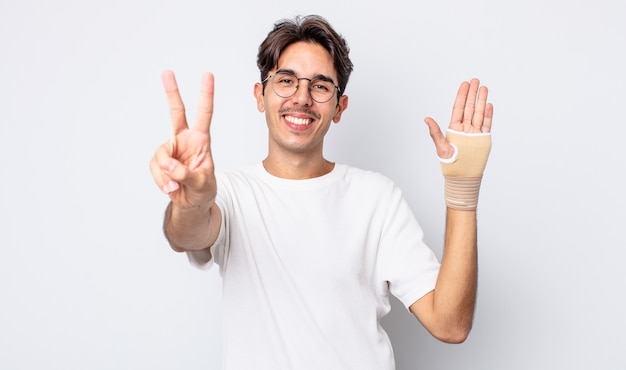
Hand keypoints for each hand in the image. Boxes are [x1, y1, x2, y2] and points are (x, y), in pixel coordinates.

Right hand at [150, 70, 216, 207]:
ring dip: (166, 175)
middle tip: (167, 72)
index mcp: (201, 140)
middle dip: (172, 92)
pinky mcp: (159, 161)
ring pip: (161, 156)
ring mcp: (171, 149)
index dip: (206, 95)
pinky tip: (170, 188)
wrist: (192, 203)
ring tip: (176, 187)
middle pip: (176, 112)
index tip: (207, 75)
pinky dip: (161, 182)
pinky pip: (155, 169)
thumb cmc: (203, 190)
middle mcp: (184, 140)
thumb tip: (167, 165)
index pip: (204, 114)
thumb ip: (185, 173)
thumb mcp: (201, 183)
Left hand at [424, 78, 492, 158]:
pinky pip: (487, 124)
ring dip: (482, 101)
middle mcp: (465, 128)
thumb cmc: (450, 163)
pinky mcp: (483, 139)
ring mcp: (475, 133)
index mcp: (454, 128)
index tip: (464, 84)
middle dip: (472, 94)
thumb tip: (426, 119)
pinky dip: (489, 115)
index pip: (459, 108)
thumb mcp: (441, 146)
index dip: (461, 95)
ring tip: (484, 88)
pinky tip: (489, 105)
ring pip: (479, 113)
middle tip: (475, 80)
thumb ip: (435, 132)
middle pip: (470, 107)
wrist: (462, 175)